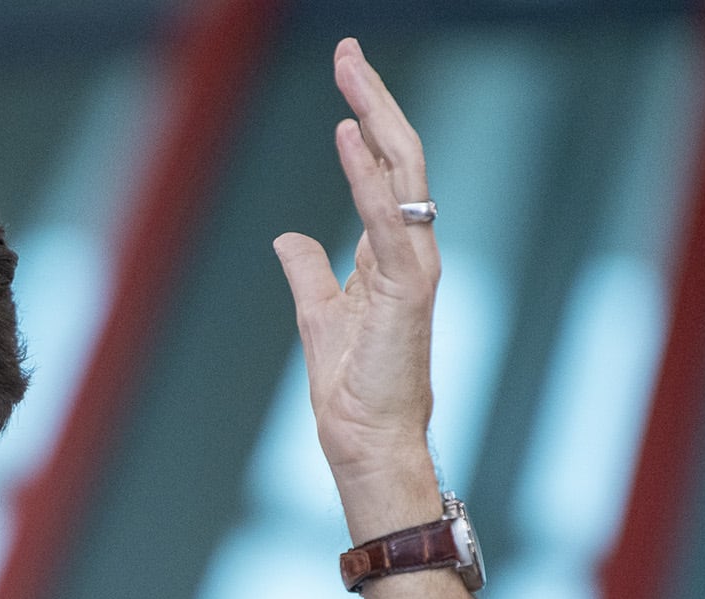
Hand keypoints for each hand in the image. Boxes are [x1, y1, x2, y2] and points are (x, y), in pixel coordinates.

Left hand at [273, 38, 443, 538]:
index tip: (346, 77)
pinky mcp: (409, 289)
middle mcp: (410, 250)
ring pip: (403, 174)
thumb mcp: (318, 314)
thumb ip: (309, 271)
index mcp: (391, 252)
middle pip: (397, 157)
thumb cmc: (352, 388)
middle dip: (374, 100)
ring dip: (376, 119)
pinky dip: (368, 176)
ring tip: (351, 74)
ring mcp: (415, 267)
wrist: (366, 440)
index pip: (382, 169)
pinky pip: (388, 219)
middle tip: (348, 52)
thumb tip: (289, 237)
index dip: (366, 120)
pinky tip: (349, 135)